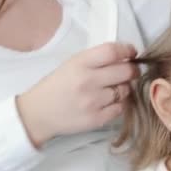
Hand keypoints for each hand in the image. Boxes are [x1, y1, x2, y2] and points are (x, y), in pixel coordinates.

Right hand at [16, 43, 138, 147]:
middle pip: (125, 71)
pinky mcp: (96, 119)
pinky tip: (109, 102)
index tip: (132, 53)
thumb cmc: (57, 86)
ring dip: (124, 88)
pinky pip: (121, 108)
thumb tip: (125, 57)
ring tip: (113, 89)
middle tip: (131, 72)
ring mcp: (93, 102)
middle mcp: (87, 81)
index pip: (112, 51)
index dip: (127, 50)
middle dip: (132, 70)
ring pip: (125, 90)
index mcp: (80, 63)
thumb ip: (96, 60)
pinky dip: (119, 104)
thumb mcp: (71, 64)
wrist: (38, 114)